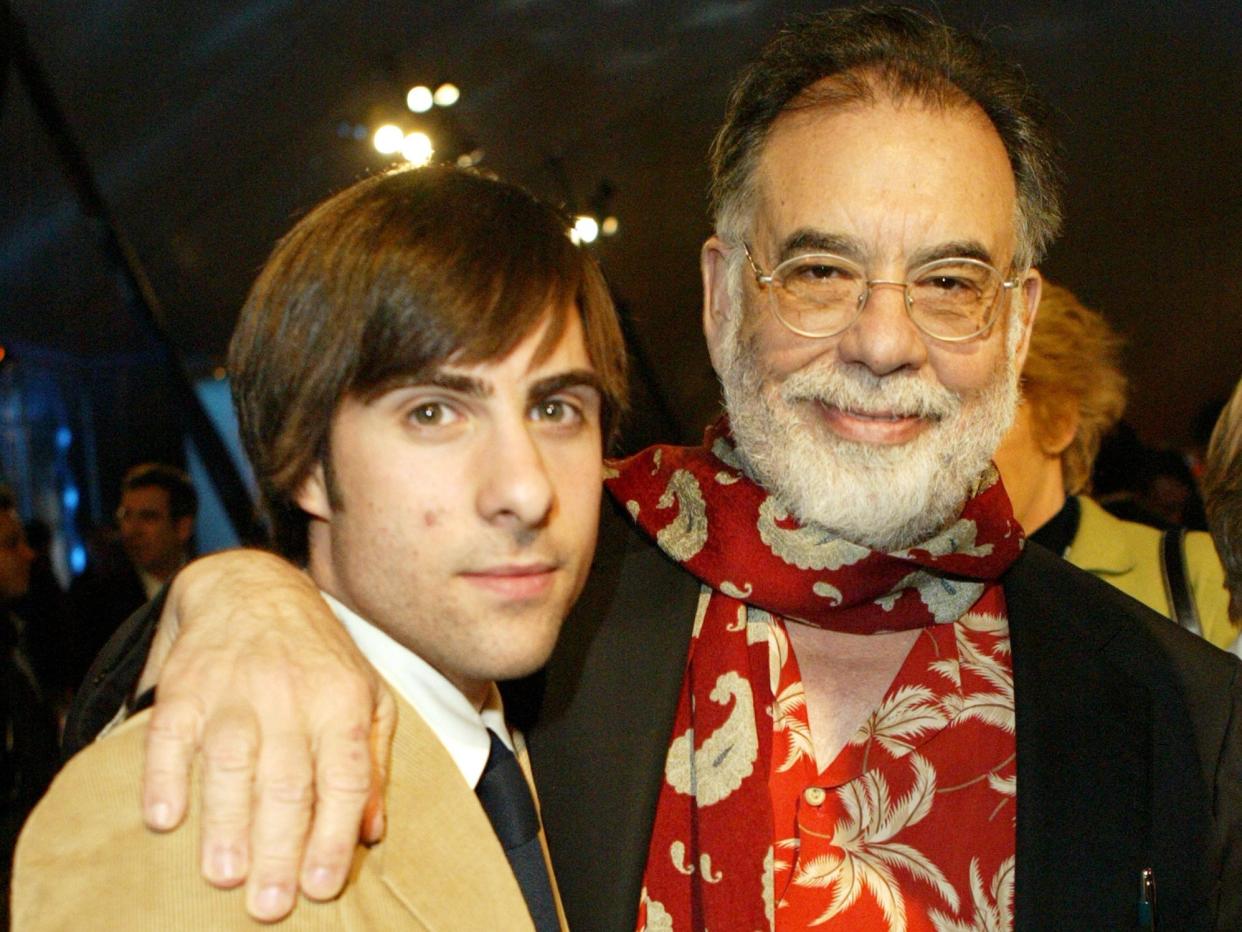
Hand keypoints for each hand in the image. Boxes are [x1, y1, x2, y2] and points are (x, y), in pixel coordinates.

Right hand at [139, 549, 395, 921]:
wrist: (252, 585)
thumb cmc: (317, 654)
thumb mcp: (366, 694)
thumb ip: (372, 762)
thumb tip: (372, 832)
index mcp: (340, 702)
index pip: (342, 776)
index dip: (332, 833)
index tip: (322, 885)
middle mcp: (290, 696)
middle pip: (286, 780)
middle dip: (279, 847)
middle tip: (270, 904)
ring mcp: (234, 690)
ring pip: (231, 762)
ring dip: (226, 821)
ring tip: (224, 874)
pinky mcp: (185, 685)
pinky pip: (171, 734)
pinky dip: (165, 775)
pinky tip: (164, 817)